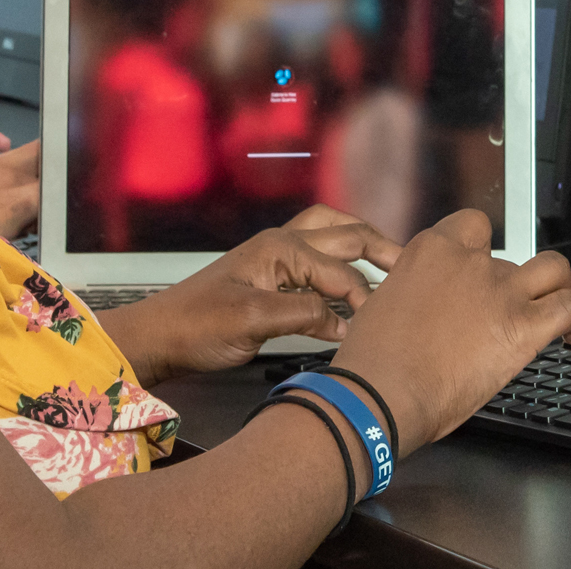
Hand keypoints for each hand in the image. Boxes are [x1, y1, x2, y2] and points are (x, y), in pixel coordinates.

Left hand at [99, 205, 403, 385]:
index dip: (364, 295)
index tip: (381, 321)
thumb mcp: (252, 322)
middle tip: (411, 267)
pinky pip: (318, 258)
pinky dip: (342, 263)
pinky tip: (354, 284)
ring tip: (391, 263)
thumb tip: (346, 322)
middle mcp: (282, 243)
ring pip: (333, 236)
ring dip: (362, 245)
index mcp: (280, 247)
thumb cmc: (197, 326)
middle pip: (345, 233)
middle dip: (380, 247)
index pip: (340, 269)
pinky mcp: (272, 274)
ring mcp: (276, 256)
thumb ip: (304, 315)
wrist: (159, 337)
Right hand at [328, 210, 570, 453]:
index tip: (481, 272)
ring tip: (561, 309)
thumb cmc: (373, 362)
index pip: (474, 227)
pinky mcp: (522, 327)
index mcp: (432, 252)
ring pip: (554, 270)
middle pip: (514, 257)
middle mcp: (471, 263)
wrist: (382, 393)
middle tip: (512, 309)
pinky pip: (568, 308)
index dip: (483, 251)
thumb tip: (426, 304)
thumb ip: (413, 292)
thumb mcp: (383, 304)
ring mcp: (501, 292)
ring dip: (560, 288)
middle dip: (516, 283)